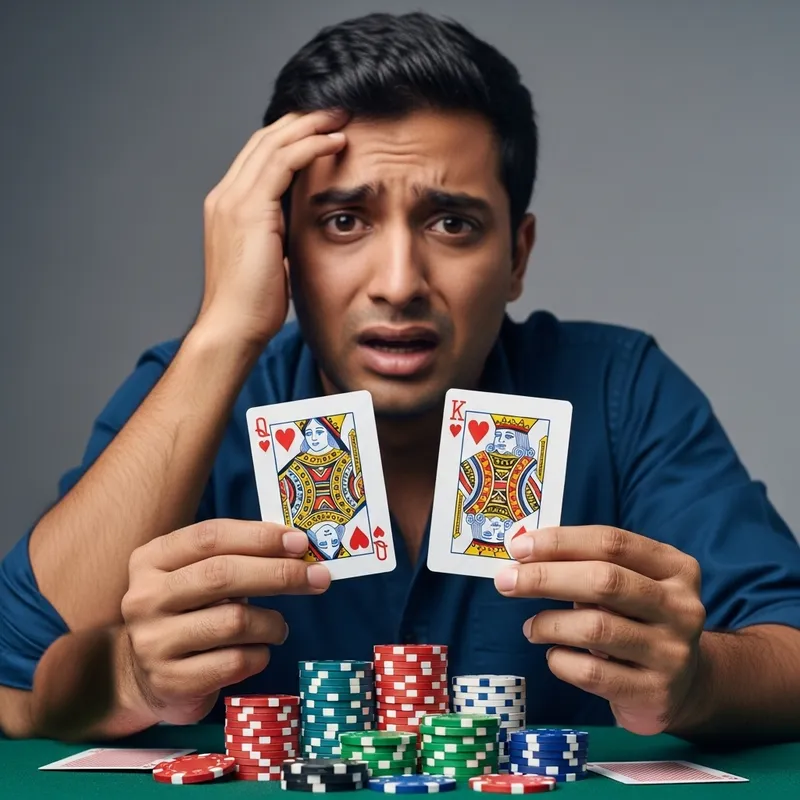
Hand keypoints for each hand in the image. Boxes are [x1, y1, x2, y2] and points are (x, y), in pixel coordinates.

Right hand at [121, 520, 329, 724]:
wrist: (149, 679)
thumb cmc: (188, 614)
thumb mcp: (197, 576)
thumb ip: (236, 557)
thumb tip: (297, 548)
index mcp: (152, 559)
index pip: (210, 536)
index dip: (260, 537)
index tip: (300, 543)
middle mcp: (145, 598)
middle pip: (222, 574)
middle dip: (279, 573)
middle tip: (318, 578)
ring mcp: (153, 642)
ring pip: (234, 621)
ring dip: (272, 622)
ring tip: (279, 627)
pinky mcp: (171, 682)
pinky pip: (235, 662)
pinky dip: (260, 654)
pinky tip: (259, 651)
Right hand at [197, 109, 348, 345]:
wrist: (234, 328)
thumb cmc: (254, 306)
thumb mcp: (270, 261)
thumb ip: (280, 237)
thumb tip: (303, 231)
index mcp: (227, 207)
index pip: (258, 157)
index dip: (290, 138)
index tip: (321, 130)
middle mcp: (226, 196)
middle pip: (263, 140)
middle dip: (301, 122)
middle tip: (335, 112)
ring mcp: (233, 200)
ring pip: (273, 143)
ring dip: (309, 125)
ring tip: (341, 117)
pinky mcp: (250, 210)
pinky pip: (282, 162)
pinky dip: (310, 146)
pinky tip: (336, 141)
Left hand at [495, 526, 706, 734]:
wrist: (683, 687)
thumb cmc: (639, 621)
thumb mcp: (629, 585)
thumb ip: (588, 566)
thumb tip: (525, 555)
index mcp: (675, 568)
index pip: (612, 542)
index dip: (560, 541)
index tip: (518, 547)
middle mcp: (682, 607)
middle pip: (605, 580)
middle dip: (546, 577)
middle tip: (506, 581)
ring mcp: (672, 652)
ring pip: (596, 628)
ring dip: (549, 624)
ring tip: (530, 628)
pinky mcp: (655, 693)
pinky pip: (593, 673)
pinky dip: (561, 660)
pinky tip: (554, 655)